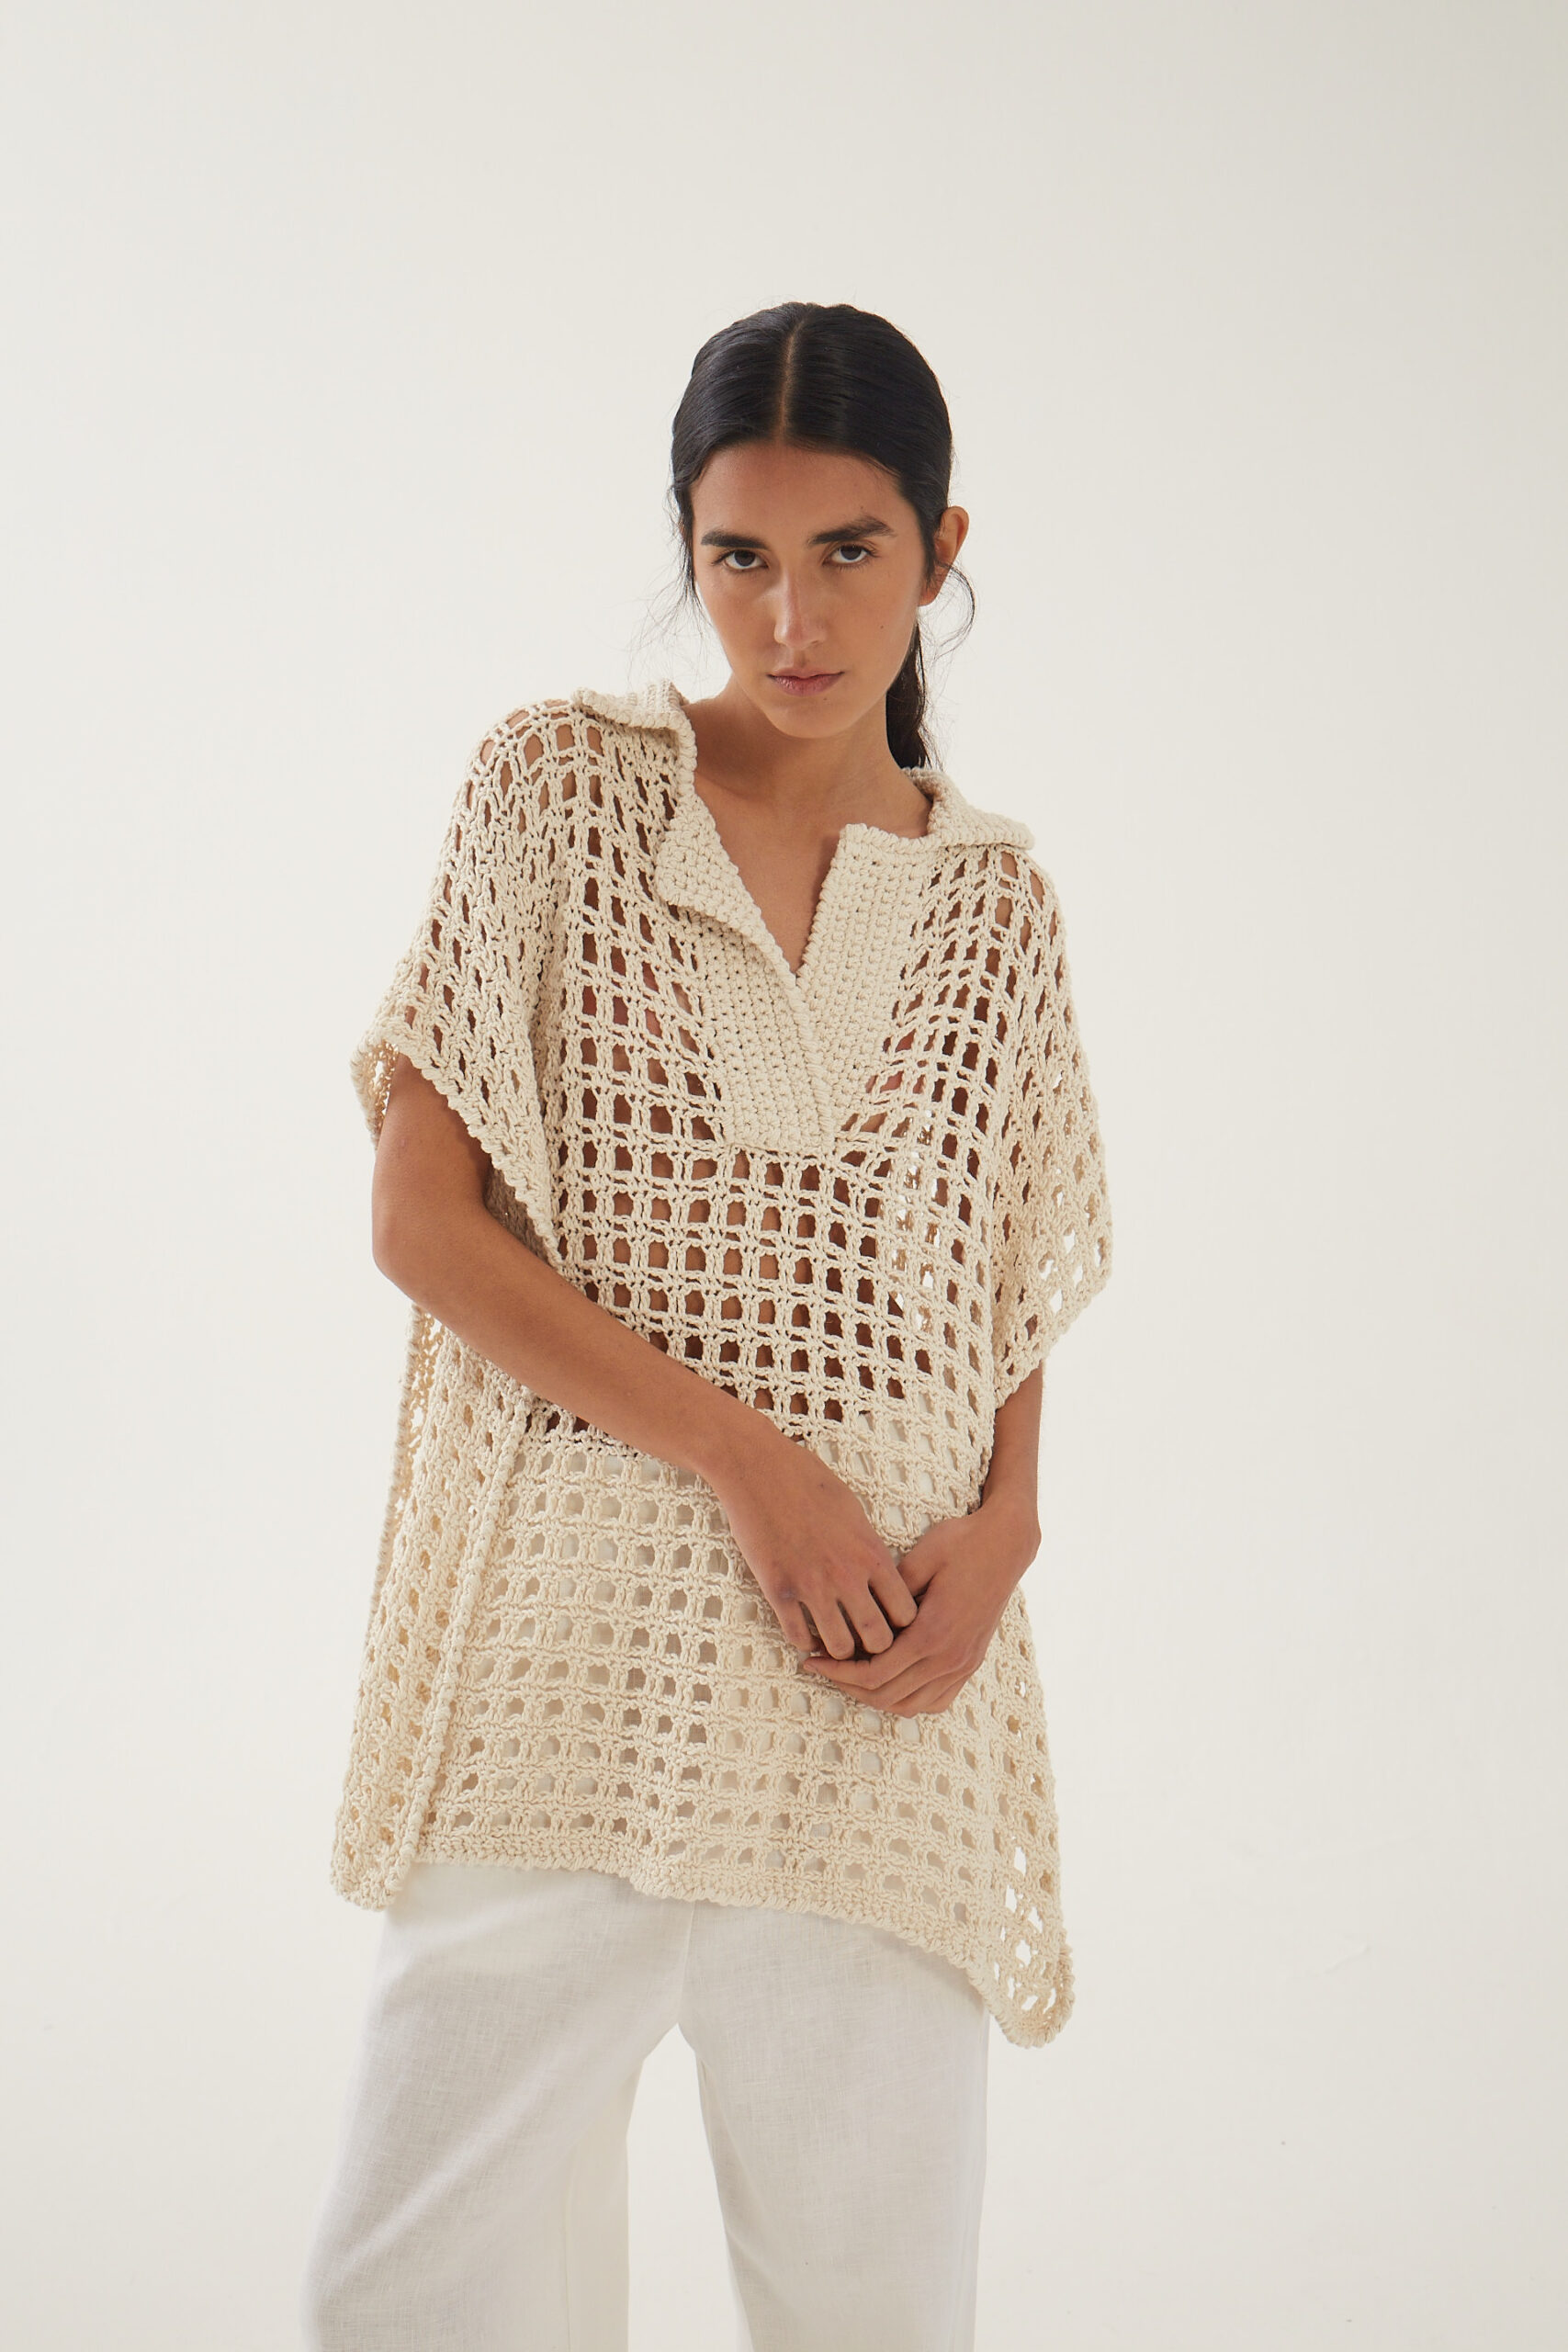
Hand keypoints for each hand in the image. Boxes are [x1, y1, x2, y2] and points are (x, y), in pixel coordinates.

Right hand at [706, 1430, 919, 1661]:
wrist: (759, 1468)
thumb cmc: (808, 1481)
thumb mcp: (853, 1511)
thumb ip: (868, 1548)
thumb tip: (879, 1576)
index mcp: (871, 1553)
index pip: (907, 1613)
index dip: (902, 1625)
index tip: (889, 1622)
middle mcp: (847, 1575)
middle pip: (878, 1640)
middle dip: (874, 1647)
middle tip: (863, 1641)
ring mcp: (812, 1585)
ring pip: (839, 1647)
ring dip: (838, 1649)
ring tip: (832, 1638)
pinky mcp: (778, 1590)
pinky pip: (798, 1637)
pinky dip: (803, 1640)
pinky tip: (803, 1629)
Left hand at [798, 1493, 1038, 1716]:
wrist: (1007, 1543)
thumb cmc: (962, 1543)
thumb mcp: (920, 1556)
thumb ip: (889, 1591)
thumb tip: (857, 1612)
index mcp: (932, 1633)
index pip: (874, 1674)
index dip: (837, 1672)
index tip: (812, 1659)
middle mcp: (949, 1657)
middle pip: (887, 1696)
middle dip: (847, 1686)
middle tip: (822, 1667)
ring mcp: (963, 1664)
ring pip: (911, 1705)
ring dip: (875, 1696)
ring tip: (849, 1675)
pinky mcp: (971, 1662)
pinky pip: (936, 1700)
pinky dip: (908, 1700)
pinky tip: (890, 1681)